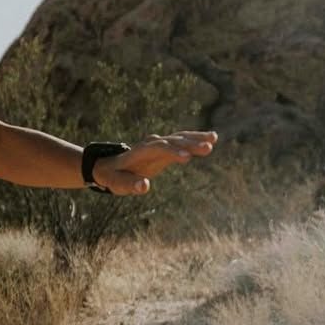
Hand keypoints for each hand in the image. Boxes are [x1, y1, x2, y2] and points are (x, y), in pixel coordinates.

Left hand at [93, 130, 218, 194]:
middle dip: (189, 144)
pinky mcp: (166, 146)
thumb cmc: (114, 177)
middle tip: (208, 149)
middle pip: (172, 141)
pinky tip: (212, 139)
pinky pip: (183, 141)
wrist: (111, 166)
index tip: (186, 158)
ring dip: (196, 138)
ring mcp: (159, 143)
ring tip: (214, 139)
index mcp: (140, 152)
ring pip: (179, 138)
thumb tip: (144, 186)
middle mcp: (151, 143)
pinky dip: (196, 139)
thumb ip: (130, 185)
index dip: (172, 152)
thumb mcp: (118, 184)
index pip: (158, 148)